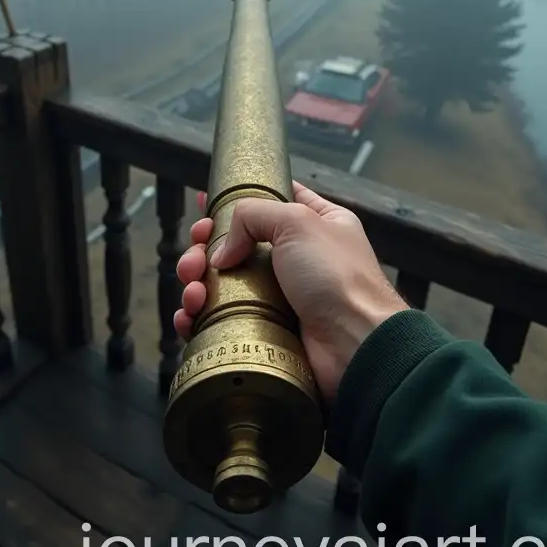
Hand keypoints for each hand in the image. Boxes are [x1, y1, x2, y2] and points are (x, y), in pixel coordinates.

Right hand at [174, 181, 404, 402]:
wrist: (357, 346)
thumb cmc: (337, 277)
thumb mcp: (298, 221)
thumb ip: (252, 216)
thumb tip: (222, 252)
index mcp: (314, 223)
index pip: (269, 201)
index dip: (236, 201)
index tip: (204, 204)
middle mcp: (296, 259)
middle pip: (235, 245)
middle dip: (204, 249)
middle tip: (194, 258)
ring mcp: (280, 298)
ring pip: (223, 284)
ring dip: (197, 284)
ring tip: (192, 291)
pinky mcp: (266, 333)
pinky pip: (222, 322)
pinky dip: (199, 318)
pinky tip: (189, 317)